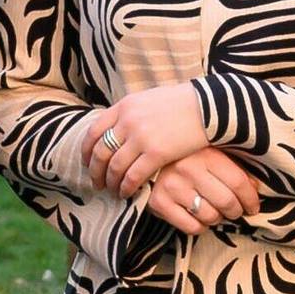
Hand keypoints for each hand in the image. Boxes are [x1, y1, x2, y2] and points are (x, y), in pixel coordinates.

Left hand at [81, 83, 207, 197]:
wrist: (207, 107)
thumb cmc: (180, 104)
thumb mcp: (147, 100)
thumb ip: (130, 113)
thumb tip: (117, 127)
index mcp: (123, 106)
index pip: (94, 131)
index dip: (87, 150)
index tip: (86, 162)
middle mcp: (127, 121)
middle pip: (100, 151)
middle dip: (95, 170)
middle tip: (96, 183)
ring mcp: (140, 137)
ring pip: (115, 166)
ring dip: (110, 182)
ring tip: (112, 190)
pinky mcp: (156, 152)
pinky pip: (133, 175)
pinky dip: (127, 187)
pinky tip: (127, 193)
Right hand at [144, 147, 262, 235]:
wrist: (144, 154)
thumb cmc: (186, 156)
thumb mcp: (212, 153)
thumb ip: (234, 168)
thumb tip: (255, 188)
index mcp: (204, 154)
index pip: (239, 183)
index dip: (251, 199)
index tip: (253, 206)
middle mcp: (187, 169)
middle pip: (227, 202)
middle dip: (236, 211)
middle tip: (234, 210)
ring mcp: (171, 186)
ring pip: (210, 216)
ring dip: (217, 218)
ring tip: (213, 210)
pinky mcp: (159, 203)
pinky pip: (192, 227)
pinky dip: (200, 227)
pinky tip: (197, 216)